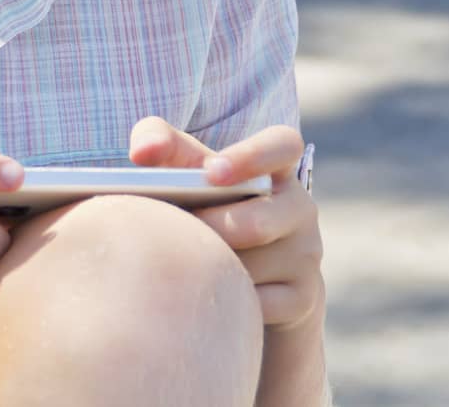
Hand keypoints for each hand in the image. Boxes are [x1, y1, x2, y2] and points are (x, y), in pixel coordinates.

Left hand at [129, 116, 323, 332]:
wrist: (247, 271)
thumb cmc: (205, 205)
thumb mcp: (187, 171)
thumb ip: (161, 144)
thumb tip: (141, 152)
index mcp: (275, 167)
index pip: (283, 145)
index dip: (252, 156)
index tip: (211, 173)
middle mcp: (299, 207)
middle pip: (255, 224)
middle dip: (210, 232)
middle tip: (177, 234)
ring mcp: (306, 254)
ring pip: (251, 268)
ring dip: (212, 267)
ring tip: (187, 261)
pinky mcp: (303, 296)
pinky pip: (257, 303)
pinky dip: (226, 300)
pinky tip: (209, 294)